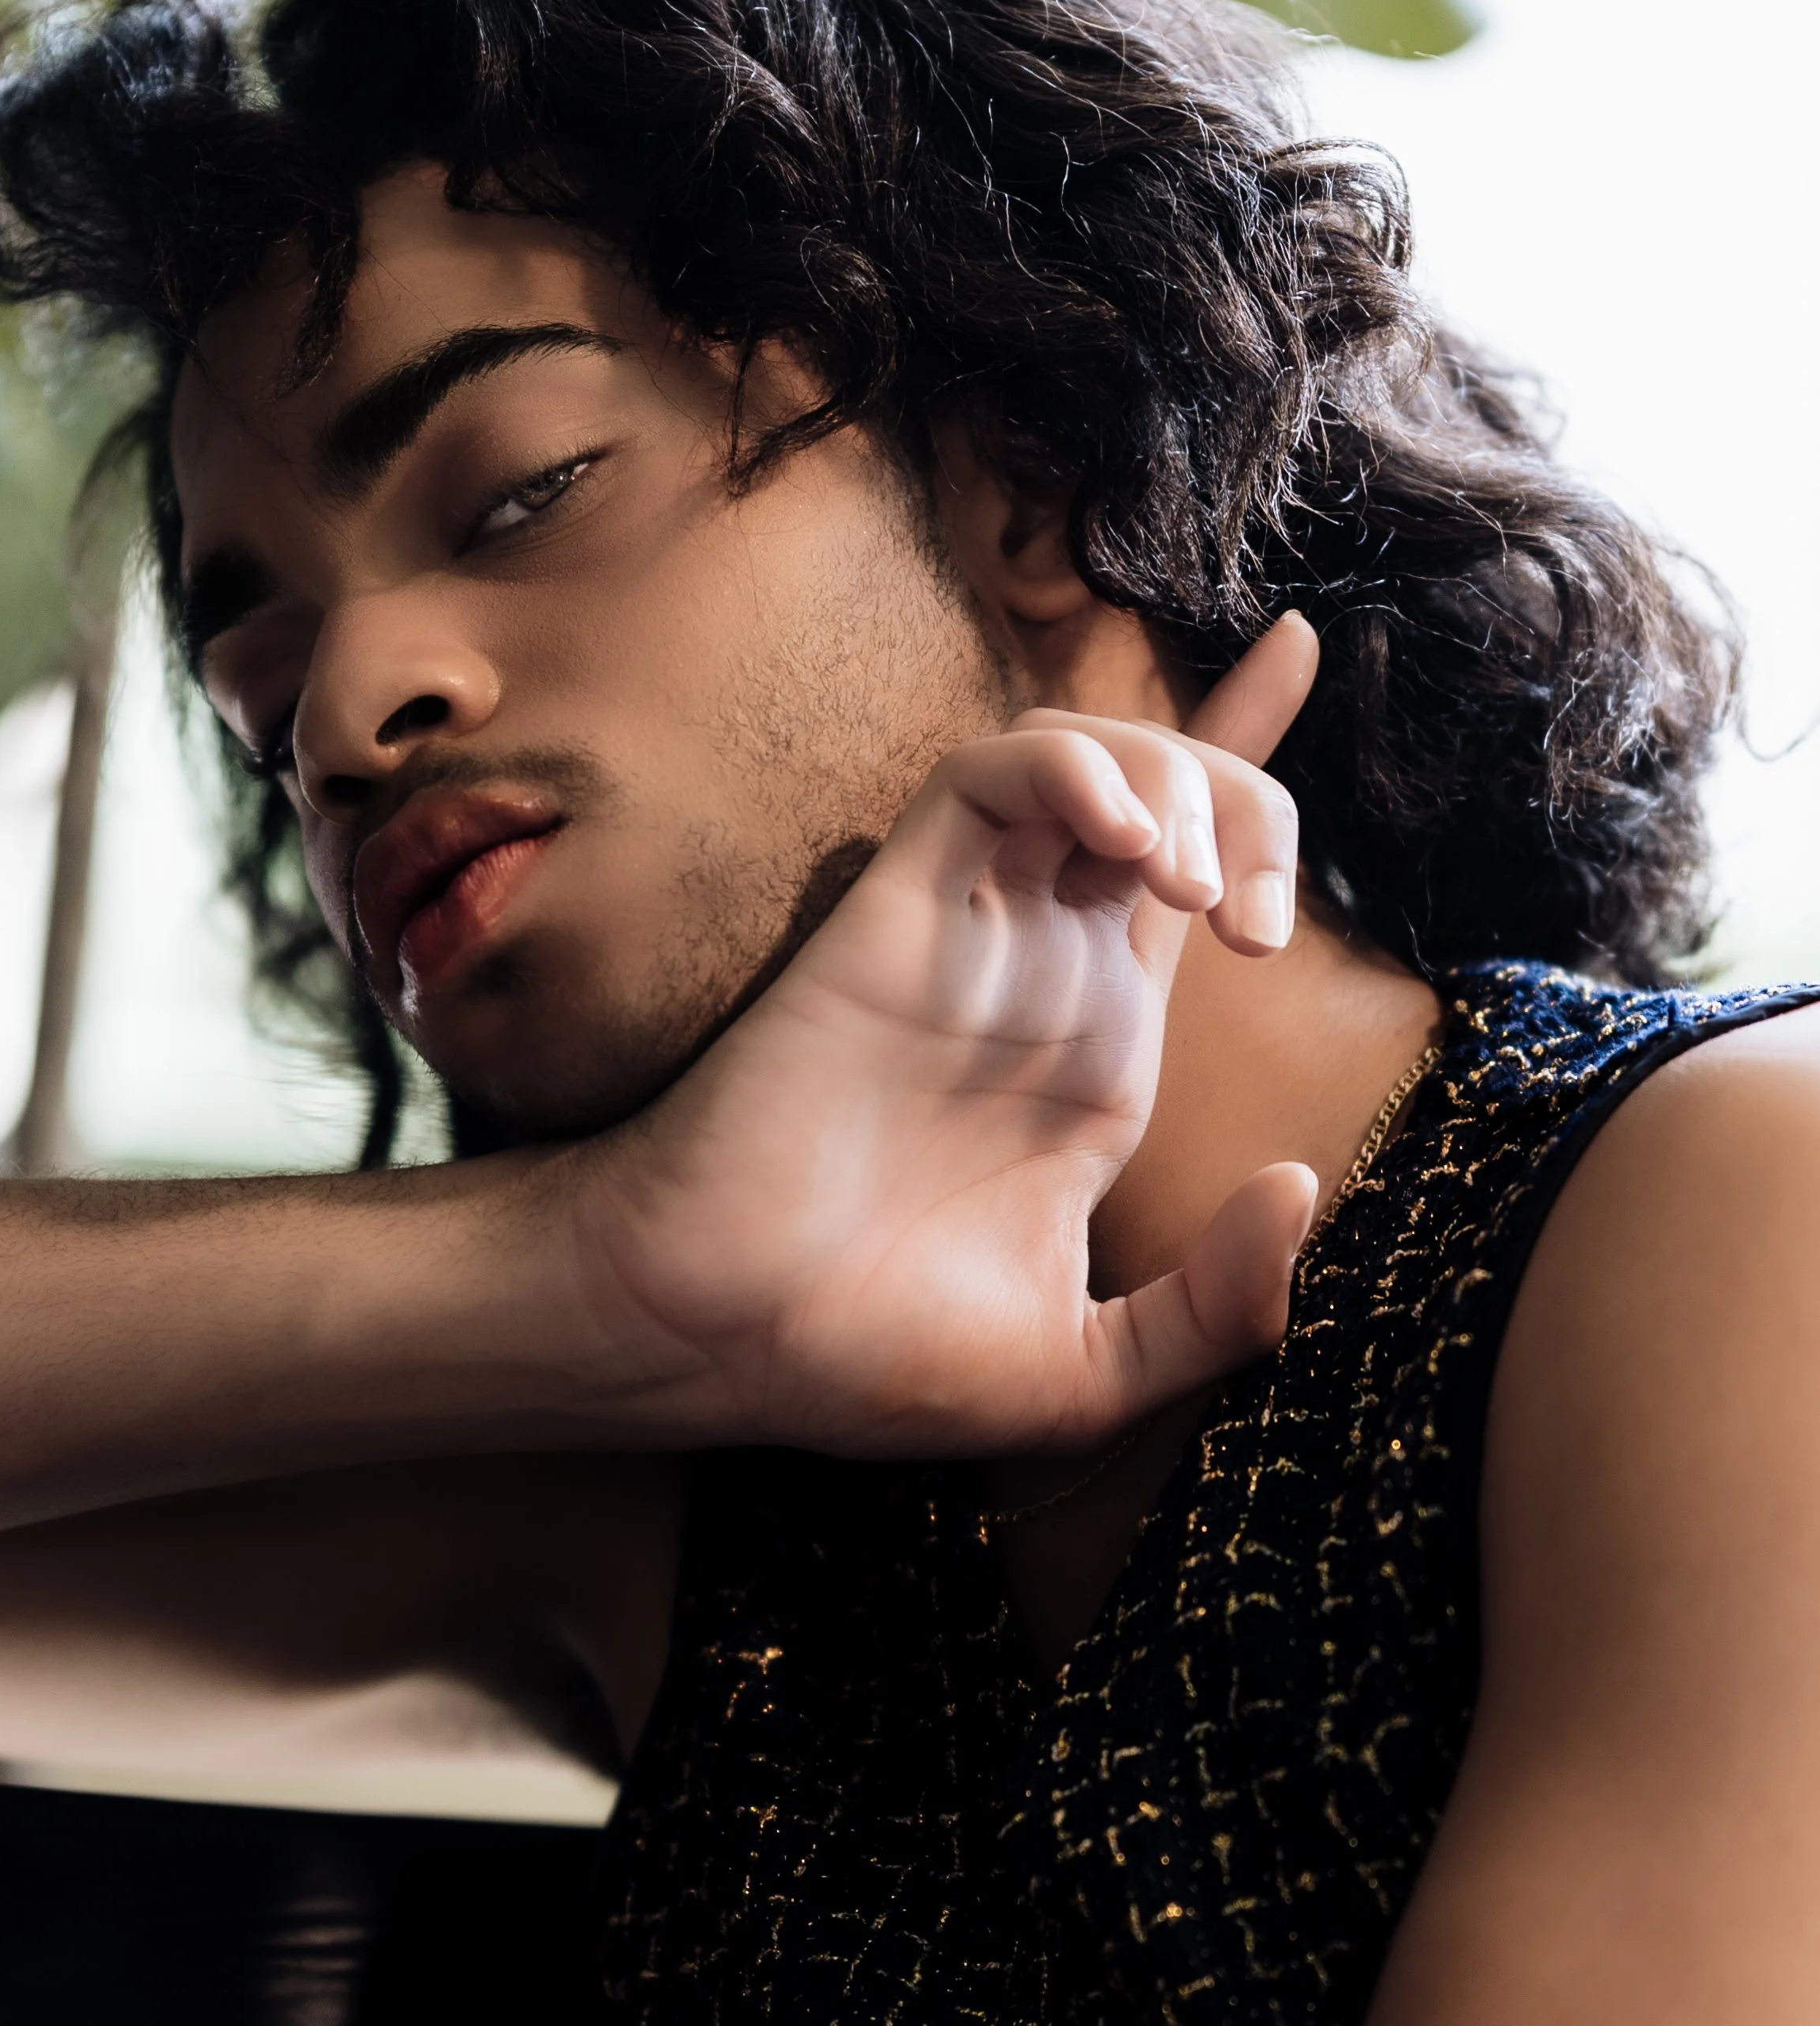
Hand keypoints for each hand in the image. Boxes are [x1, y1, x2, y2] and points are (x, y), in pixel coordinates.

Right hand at [576, 616, 1320, 1456]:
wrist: (725, 1343)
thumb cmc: (875, 1354)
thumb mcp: (1086, 1373)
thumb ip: (1215, 1309)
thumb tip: (1299, 1185)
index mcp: (1097, 1044)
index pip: (1190, 866)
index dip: (1249, 754)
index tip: (1302, 652)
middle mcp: (1044, 965)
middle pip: (1171, 786)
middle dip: (1251, 796)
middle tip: (1251, 920)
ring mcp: (973, 928)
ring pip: (1087, 752)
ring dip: (1173, 773)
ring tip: (1188, 882)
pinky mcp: (896, 908)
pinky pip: (988, 775)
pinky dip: (1069, 768)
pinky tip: (1123, 842)